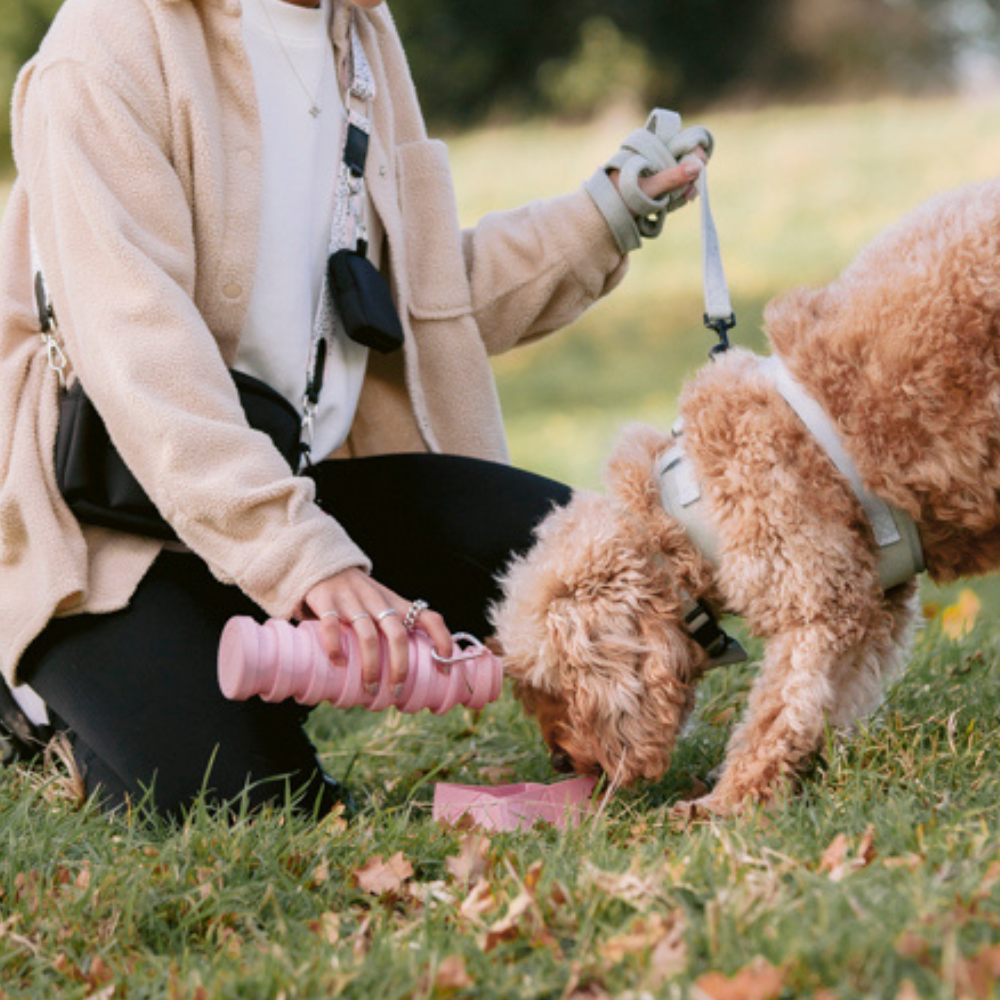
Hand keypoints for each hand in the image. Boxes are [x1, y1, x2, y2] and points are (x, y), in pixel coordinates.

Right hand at [301, 568, 452, 696]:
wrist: (324, 563)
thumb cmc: (359, 595)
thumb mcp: (384, 604)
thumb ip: (396, 628)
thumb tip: (413, 671)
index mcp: (396, 604)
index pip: (429, 618)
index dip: (442, 642)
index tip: (445, 669)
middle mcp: (378, 601)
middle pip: (398, 635)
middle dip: (400, 667)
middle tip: (397, 692)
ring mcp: (352, 601)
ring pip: (368, 635)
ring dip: (371, 666)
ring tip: (370, 689)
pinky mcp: (326, 601)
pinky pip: (332, 625)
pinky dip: (335, 646)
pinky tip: (339, 663)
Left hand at [609, 149, 705, 211]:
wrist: (602, 213)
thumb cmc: (621, 197)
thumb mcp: (648, 188)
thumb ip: (672, 177)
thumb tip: (698, 166)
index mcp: (651, 146)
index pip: (682, 138)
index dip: (695, 149)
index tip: (702, 163)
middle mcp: (655, 155)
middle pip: (685, 158)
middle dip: (692, 174)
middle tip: (691, 192)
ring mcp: (657, 170)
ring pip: (682, 173)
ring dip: (686, 186)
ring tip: (684, 199)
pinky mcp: (657, 184)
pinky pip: (675, 184)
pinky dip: (679, 193)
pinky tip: (679, 202)